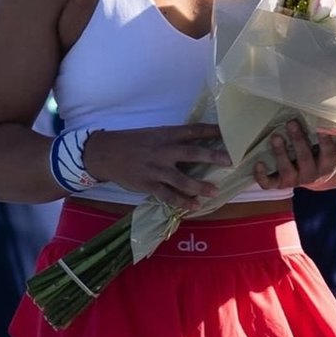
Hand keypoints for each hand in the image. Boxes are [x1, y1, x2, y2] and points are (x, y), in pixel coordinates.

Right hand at [83, 123, 231, 211]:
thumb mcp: (153, 134)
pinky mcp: (149, 185)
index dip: (212, 131)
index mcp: (166, 134)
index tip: (229, 133)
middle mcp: (163, 150)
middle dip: (213, 157)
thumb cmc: (132, 142)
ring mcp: (156, 169)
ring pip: (183, 180)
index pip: (193, 130)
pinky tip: (195, 206)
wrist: (105, 153)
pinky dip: (183, 202)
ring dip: (200, 186)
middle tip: (230, 161)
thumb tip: (197, 143)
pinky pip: (169, 196)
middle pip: (193, 153)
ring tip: (215, 191)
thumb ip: (172, 139)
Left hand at [252, 120, 335, 189]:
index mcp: (325, 164)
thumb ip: (322, 134)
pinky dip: (262, 175)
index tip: (320, 127)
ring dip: (280, 153)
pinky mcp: (279, 184)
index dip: (325, 141)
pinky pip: (269, 183)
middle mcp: (311, 174)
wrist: (310, 176)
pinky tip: (258, 163)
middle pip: (305, 159)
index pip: (328, 153)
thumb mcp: (324, 146)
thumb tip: (318, 114)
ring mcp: (294, 180)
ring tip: (276, 137)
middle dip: (298, 140)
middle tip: (291, 123)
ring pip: (287, 170)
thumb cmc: (316, 154)